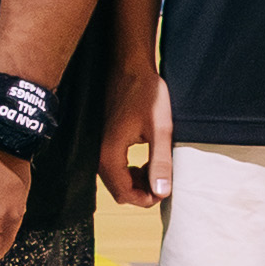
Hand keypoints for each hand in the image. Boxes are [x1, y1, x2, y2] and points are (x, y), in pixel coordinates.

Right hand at [98, 57, 172, 209]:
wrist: (129, 66)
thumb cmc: (146, 93)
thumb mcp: (161, 129)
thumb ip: (161, 163)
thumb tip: (162, 192)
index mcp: (110, 153)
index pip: (124, 194)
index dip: (146, 199)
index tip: (165, 191)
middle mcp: (99, 152)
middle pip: (117, 190)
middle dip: (141, 191)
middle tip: (163, 178)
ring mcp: (98, 145)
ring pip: (115, 179)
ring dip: (135, 180)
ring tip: (155, 166)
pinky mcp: (102, 139)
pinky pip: (113, 166)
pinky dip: (129, 170)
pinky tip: (144, 158)